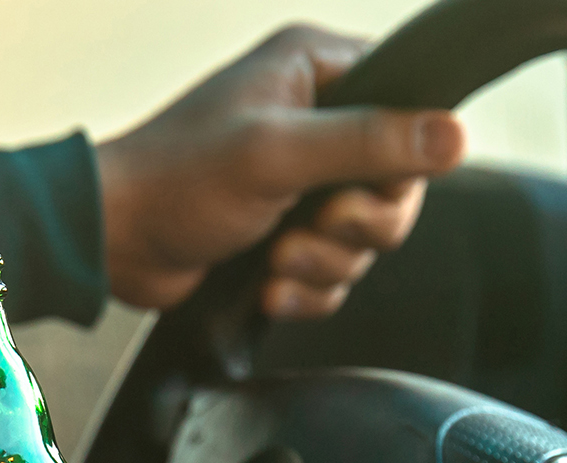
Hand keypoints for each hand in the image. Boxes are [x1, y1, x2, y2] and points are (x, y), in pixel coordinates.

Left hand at [97, 23, 465, 315]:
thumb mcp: (276, 153)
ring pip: (365, 237)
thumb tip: (454, 134)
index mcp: (316, 70)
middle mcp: (317, 118)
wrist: (112, 244)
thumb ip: (369, 142)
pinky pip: (334, 272)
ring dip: (323, 262)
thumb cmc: (173, 180)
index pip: (410, 107)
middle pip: (398, 186)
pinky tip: (265, 284)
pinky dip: (304, 288)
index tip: (355, 184)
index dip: (399, 160)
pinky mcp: (286, 233)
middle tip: (310, 224)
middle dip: (354, 224)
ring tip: (273, 256)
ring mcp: (302, 180)